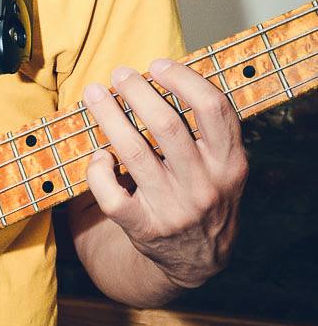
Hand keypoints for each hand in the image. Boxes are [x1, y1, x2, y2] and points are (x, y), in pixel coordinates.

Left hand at [82, 58, 248, 289]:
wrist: (198, 261)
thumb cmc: (204, 195)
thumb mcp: (223, 167)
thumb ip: (206, 131)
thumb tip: (164, 75)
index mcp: (229, 164)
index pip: (213, 109)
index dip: (183, 79)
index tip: (158, 64)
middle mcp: (204, 186)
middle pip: (167, 125)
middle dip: (137, 91)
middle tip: (119, 74)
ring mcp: (174, 209)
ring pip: (133, 151)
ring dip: (108, 116)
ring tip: (95, 94)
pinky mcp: (144, 228)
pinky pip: (111, 194)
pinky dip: (98, 169)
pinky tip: (98, 155)